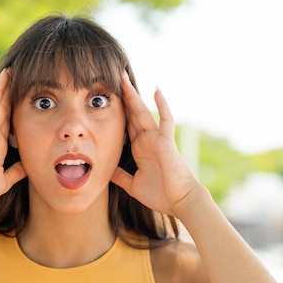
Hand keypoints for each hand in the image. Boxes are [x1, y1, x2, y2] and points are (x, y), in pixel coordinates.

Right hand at [0, 69, 25, 211]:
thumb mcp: (3, 181)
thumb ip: (16, 172)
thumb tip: (30, 167)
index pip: (9, 120)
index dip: (16, 106)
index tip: (28, 93)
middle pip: (2, 108)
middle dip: (10, 91)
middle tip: (21, 73)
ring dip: (0, 89)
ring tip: (10, 73)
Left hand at [111, 74, 198, 216]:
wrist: (178, 202)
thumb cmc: (159, 194)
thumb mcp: (132, 184)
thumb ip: (119, 176)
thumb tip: (104, 170)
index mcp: (139, 148)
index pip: (125, 125)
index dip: (117, 112)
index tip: (106, 99)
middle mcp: (147, 140)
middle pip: (132, 114)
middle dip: (123, 97)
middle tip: (113, 79)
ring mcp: (156, 139)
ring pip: (143, 113)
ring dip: (134, 96)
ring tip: (124, 79)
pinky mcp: (166, 141)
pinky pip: (165, 120)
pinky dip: (162, 106)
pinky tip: (156, 91)